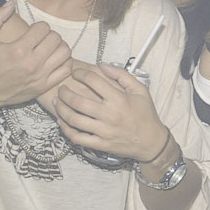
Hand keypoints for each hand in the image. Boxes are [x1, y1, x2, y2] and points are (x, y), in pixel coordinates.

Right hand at [0, 1, 71, 107]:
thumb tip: (12, 2)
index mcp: (18, 50)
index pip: (43, 28)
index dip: (39, 26)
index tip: (33, 30)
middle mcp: (32, 63)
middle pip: (56, 39)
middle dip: (49, 35)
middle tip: (42, 38)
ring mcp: (40, 76)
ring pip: (65, 53)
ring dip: (59, 47)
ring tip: (49, 47)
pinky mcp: (44, 86)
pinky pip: (66, 70)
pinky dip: (64, 62)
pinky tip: (54, 60)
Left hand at [53, 62, 171, 162]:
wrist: (151, 142)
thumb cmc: (146, 115)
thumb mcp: (140, 90)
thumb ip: (122, 75)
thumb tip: (102, 65)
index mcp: (119, 99)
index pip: (93, 81)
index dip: (81, 73)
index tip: (75, 72)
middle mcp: (109, 114)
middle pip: (78, 100)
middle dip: (65, 92)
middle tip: (61, 88)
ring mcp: (103, 131)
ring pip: (74, 119)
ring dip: (61, 109)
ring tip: (58, 102)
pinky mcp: (100, 144)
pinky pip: (77, 137)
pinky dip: (66, 129)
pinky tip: (62, 121)